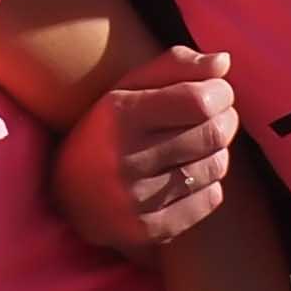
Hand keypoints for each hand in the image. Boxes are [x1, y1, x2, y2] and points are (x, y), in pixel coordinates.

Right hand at [55, 45, 240, 253]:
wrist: (65, 198)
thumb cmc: (105, 132)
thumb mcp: (125, 90)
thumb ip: (173, 67)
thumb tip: (224, 61)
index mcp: (118, 115)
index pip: (198, 101)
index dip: (220, 93)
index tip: (216, 93)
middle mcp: (125, 158)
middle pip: (212, 134)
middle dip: (225, 121)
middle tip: (216, 118)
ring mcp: (137, 198)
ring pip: (215, 167)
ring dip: (217, 153)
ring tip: (198, 147)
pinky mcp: (151, 228)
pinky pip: (209, 200)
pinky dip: (208, 186)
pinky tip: (186, 178)